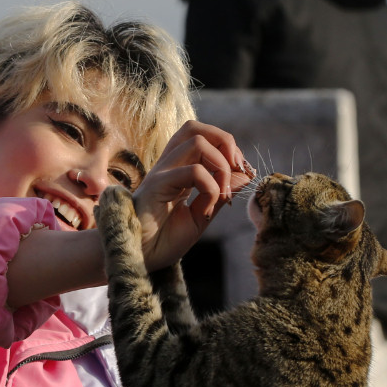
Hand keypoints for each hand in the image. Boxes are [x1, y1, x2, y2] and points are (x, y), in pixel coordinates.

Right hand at [128, 120, 254, 270]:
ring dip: (221, 165)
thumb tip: (246, 174)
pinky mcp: (157, 185)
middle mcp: (168, 165)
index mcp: (177, 169)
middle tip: (237, 169)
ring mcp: (161, 173)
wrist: (140, 258)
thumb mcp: (202, 215)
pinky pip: (193, 171)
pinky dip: (211, 188)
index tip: (243, 172)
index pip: (202, 136)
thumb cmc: (164, 239)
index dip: (228, 148)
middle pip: (195, 128)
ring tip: (224, 194)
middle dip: (225, 141)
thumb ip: (222, 193)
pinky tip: (206, 210)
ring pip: (197, 141)